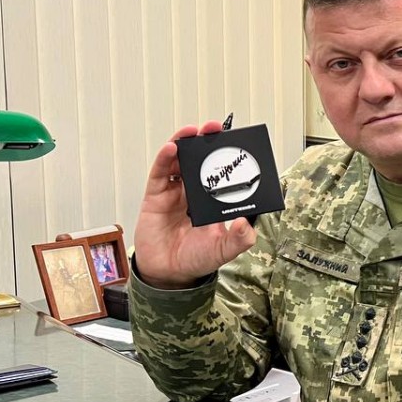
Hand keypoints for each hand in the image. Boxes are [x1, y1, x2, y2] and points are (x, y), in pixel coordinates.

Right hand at [133, 122, 256, 288]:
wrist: (167, 274)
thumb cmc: (196, 259)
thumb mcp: (224, 250)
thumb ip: (239, 239)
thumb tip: (246, 224)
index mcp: (213, 201)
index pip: (221, 173)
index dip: (226, 157)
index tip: (236, 143)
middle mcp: (194, 192)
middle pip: (200, 160)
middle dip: (207, 142)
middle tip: (215, 128)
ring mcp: (174, 192)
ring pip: (179, 161)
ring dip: (185, 143)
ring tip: (193, 131)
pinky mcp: (155, 195)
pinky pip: (160, 173)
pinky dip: (165, 158)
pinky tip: (172, 148)